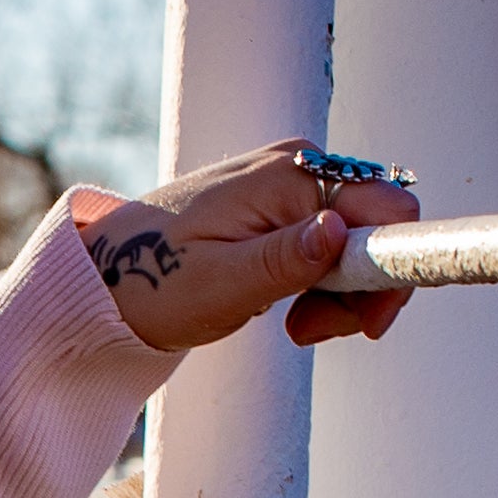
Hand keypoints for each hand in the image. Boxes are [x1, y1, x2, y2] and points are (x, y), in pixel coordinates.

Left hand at [76, 141, 419, 355]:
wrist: (105, 277)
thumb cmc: (151, 283)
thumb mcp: (221, 286)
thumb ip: (287, 261)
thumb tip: (340, 230)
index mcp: (291, 177)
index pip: (388, 212)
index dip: (392, 272)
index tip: (367, 325)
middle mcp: (299, 166)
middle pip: (379, 227)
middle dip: (361, 289)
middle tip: (310, 331)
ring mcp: (289, 182)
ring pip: (357, 241)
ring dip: (340, 295)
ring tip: (294, 326)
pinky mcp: (279, 205)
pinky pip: (329, 243)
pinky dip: (321, 285)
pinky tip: (288, 308)